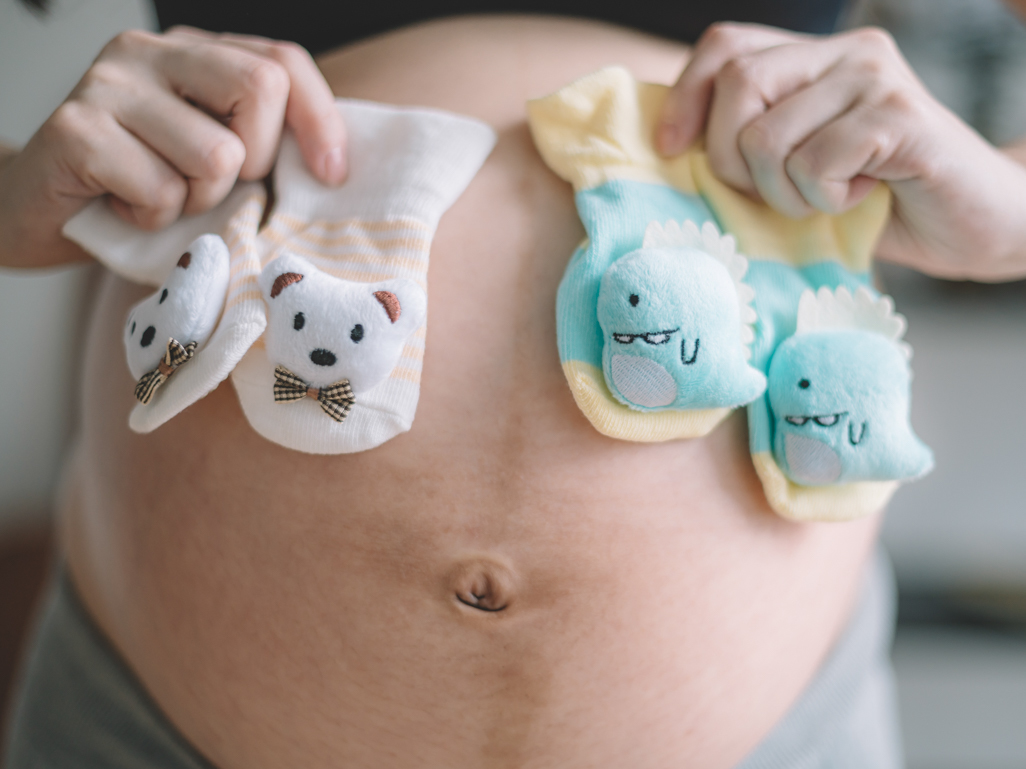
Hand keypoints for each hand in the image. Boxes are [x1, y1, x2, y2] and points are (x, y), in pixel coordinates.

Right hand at [0, 27, 345, 268]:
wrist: (37, 213)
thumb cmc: (135, 190)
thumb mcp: (210, 162)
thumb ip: (258, 144)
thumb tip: (331, 168)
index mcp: (192, 53)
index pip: (282, 61)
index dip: (320, 119)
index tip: (331, 174)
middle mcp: (149, 52)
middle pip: (259, 87)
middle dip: (255, 160)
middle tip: (212, 185)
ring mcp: (109, 84)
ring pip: (216, 154)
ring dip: (198, 200)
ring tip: (160, 197)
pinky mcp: (75, 128)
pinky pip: (161, 189)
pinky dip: (154, 218)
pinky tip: (124, 208)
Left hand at [656, 23, 1025, 281]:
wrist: (975, 225)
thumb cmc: (875, 204)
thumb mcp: (794, 172)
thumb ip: (745, 146)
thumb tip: (668, 148)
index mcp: (813, 58)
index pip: (724, 46)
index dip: (685, 97)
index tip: (670, 149)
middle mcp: (845, 52)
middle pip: (737, 86)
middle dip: (731, 160)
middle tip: (777, 193)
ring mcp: (875, 78)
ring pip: (767, 135)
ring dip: (784, 193)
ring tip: (827, 198)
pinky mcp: (900, 116)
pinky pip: (815, 162)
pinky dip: (825, 199)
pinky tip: (861, 196)